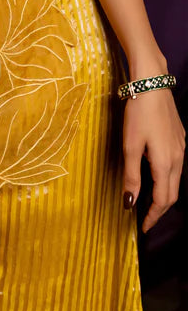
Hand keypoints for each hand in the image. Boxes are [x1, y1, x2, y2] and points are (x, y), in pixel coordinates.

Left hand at [122, 88, 185, 232]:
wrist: (151, 84)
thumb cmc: (138, 114)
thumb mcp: (129, 146)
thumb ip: (131, 176)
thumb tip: (129, 203)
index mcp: (165, 163)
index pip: (163, 200)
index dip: (153, 216)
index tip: (143, 227)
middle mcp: (178, 158)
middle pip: (172, 193)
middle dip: (160, 209)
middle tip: (146, 219)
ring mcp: (181, 147)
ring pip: (175, 179)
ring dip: (164, 194)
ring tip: (149, 201)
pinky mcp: (179, 138)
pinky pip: (176, 166)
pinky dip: (166, 178)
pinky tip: (155, 175)